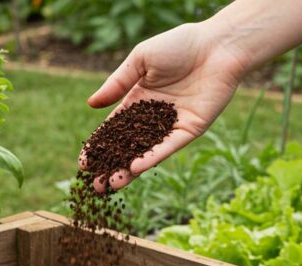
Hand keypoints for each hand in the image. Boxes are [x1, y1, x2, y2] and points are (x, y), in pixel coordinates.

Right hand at [82, 22, 250, 191]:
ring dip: (130, 170)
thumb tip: (91, 104)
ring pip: (146, 152)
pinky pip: (168, 147)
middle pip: (127, 147)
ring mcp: (172, 125)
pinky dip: (153, 157)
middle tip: (95, 185)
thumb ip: (117, 83)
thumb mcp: (140, 59)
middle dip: (111, 166)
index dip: (99, 146)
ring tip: (112, 184)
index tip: (84, 162)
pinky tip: (136, 167)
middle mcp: (153, 116)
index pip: (113, 128)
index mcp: (138, 99)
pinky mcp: (190, 130)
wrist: (218, 46)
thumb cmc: (179, 45)